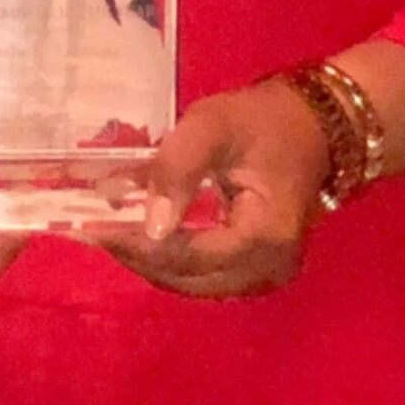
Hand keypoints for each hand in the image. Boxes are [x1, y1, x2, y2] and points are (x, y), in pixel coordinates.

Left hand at [104, 78, 327, 299]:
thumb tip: (150, 224)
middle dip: (137, 257)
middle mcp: (269, 269)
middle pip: (187, 278)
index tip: (92, 231)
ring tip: (108, 234)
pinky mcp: (258, 270)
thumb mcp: (213, 126)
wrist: (315, 127)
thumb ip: (178, 168)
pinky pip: (205, 275)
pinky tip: (142, 238)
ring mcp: (266, 275)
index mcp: (264, 237)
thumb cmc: (264, 121)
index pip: (188, 256)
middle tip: (89, 233)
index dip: (138, 246)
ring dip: (150, 262)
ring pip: (193, 283)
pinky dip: (171, 260)